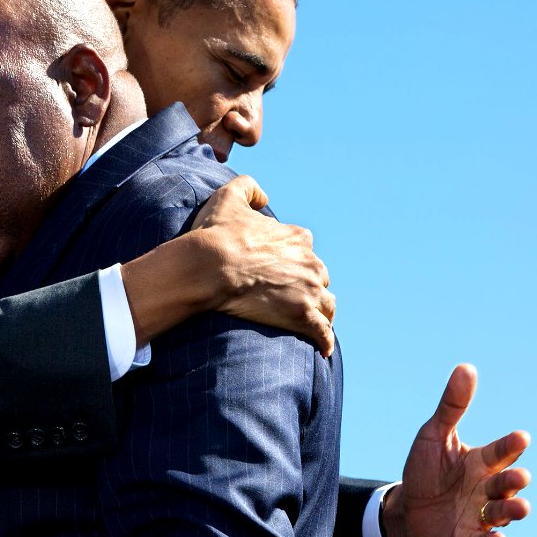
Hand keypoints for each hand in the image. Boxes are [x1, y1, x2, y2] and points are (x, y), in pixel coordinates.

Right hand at [191, 175, 335, 356]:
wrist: (209, 267)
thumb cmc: (215, 234)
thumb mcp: (228, 196)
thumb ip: (248, 187)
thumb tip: (264, 197)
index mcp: (297, 238)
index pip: (305, 250)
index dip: (292, 260)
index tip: (277, 270)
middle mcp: (310, 263)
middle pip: (318, 277)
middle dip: (307, 286)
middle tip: (288, 298)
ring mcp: (309, 291)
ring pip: (327, 305)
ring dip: (320, 312)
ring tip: (308, 322)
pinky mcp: (302, 316)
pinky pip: (323, 333)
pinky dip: (324, 340)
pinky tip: (321, 348)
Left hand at [382, 364, 530, 536]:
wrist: (408, 507)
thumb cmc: (426, 468)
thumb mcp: (434, 435)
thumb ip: (452, 406)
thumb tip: (466, 367)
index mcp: (481, 461)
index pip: (500, 451)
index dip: (510, 445)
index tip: (520, 436)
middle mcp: (487, 488)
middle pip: (507, 484)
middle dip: (515, 481)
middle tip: (519, 476)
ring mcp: (480, 515)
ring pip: (503, 513)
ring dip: (512, 511)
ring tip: (520, 507)